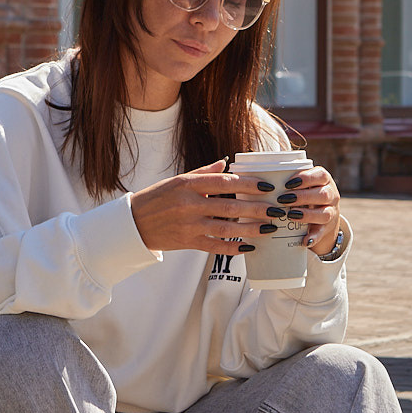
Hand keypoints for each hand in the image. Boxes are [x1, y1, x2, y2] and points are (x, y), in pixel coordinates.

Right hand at [129, 161, 342, 255]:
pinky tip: (249, 247)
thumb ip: (203, 173)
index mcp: (188, 185)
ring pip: (226, 228)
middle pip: (230, 206)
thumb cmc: (157, 198)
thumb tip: (226, 164)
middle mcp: (189, 204)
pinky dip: (233, 247)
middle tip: (278, 209)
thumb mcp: (177, 180)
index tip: (268, 186)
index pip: (225, 183)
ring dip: (250, 229)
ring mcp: (188, 225)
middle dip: (257, 209)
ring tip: (270, 228)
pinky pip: (215, 246)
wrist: (133, 224)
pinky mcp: (187, 243)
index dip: (248, 185)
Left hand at [289, 164, 343, 255]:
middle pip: (323, 195)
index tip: (288, 184)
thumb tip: (263, 178)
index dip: (306, 179)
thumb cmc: (305, 195)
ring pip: (325, 214)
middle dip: (303, 197)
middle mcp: (331, 195)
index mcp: (324, 181)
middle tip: (283, 199)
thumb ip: (289, 182)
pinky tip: (304, 240)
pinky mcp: (327, 228)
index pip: (321, 175)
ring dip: (307, 215)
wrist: (323, 217)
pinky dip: (313, 237)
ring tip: (290, 216)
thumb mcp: (303, 185)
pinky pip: (322, 233)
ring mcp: (331, 212)